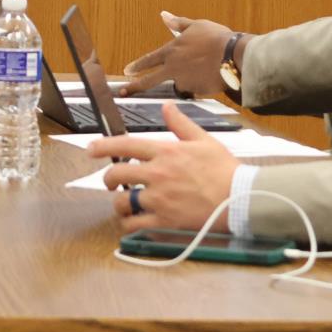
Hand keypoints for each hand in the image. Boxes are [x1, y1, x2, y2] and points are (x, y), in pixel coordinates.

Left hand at [88, 103, 240, 233]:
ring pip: (122, 202)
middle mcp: (158, 174)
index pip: (125, 145)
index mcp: (166, 152)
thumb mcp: (203, 140)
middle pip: (117, 175)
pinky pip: (134, 225)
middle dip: (109, 179)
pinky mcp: (165, 220)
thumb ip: (180, 124)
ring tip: (125, 204)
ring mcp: (159, 199)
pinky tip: (132, 222)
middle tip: (112, 183)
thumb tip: (167, 106)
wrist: (240, 198)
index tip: (90, 149)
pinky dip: (128, 225)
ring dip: (119, 204)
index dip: (103, 146)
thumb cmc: (224, 169)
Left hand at [122, 12, 240, 98]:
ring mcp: (183, 80)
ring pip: (181, 83)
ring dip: (189, 79)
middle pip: (150, 80)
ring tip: (206, 68)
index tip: (127, 71)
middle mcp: (173, 67)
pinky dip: (201, 84)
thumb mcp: (196, 25)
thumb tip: (164, 15)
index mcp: (171, 50)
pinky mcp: (195, 91)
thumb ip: (178, 23)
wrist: (233, 55)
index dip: (137, 65)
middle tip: (125, 91)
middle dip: (135, 86)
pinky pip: (196, 89)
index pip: (149, 59)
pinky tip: (212, 75)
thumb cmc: (216, 38)